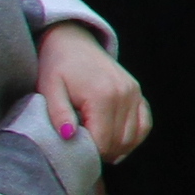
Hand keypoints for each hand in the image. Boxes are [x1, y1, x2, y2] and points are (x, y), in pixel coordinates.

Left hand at [35, 22, 149, 159]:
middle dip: (102, 153)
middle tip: (83, 153)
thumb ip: (59, 113)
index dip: (89, 154)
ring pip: (133, 136)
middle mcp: (124, 94)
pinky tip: (119, 144)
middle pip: (120, 141)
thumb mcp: (49, 88)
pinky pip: (145, 123)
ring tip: (98, 149)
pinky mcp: (137, 91)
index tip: (74, 153)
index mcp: (102, 95)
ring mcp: (134, 92)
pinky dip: (134, 137)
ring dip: (117, 149)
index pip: (103, 142)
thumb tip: (69, 136)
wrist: (72, 39)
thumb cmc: (57, 65)